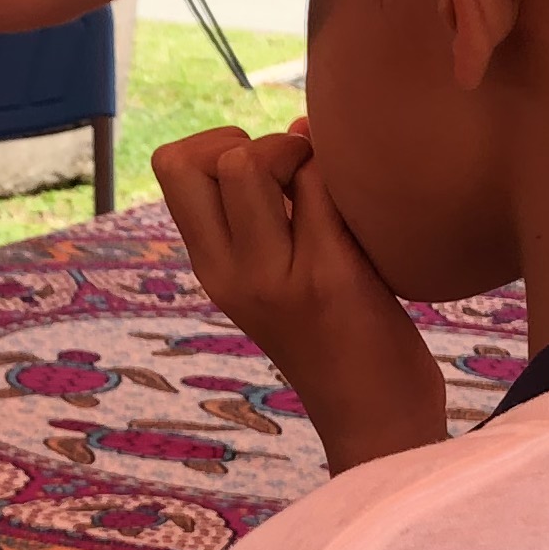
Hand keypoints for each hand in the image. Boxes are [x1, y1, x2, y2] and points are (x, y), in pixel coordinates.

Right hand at [155, 124, 448, 468]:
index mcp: (212, 270)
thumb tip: (297, 128)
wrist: (377, 421)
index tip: (266, 170)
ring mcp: (277, 276)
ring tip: (338, 186)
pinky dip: (349, 174)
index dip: (218, 143)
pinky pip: (324, 186)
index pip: (172, 167)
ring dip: (303, 150)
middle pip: (199, 160)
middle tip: (303, 174)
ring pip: (253, 162)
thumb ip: (269, 220)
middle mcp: (231, 273)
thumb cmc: (340, 341)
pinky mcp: (331, 277)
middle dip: (254, 139)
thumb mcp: (276, 284)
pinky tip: (376, 202)